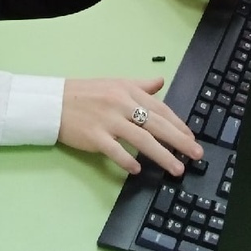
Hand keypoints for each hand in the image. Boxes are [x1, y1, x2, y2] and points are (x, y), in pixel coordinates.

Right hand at [58, 77, 201, 175]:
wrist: (54, 102)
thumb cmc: (86, 93)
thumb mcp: (115, 83)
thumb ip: (140, 85)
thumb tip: (160, 81)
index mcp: (128, 91)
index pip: (160, 108)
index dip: (178, 124)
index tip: (191, 137)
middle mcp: (121, 104)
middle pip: (156, 124)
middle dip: (179, 140)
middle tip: (196, 154)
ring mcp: (108, 120)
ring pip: (142, 139)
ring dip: (162, 155)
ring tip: (177, 168)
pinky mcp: (95, 136)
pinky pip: (115, 150)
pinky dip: (127, 160)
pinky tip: (138, 169)